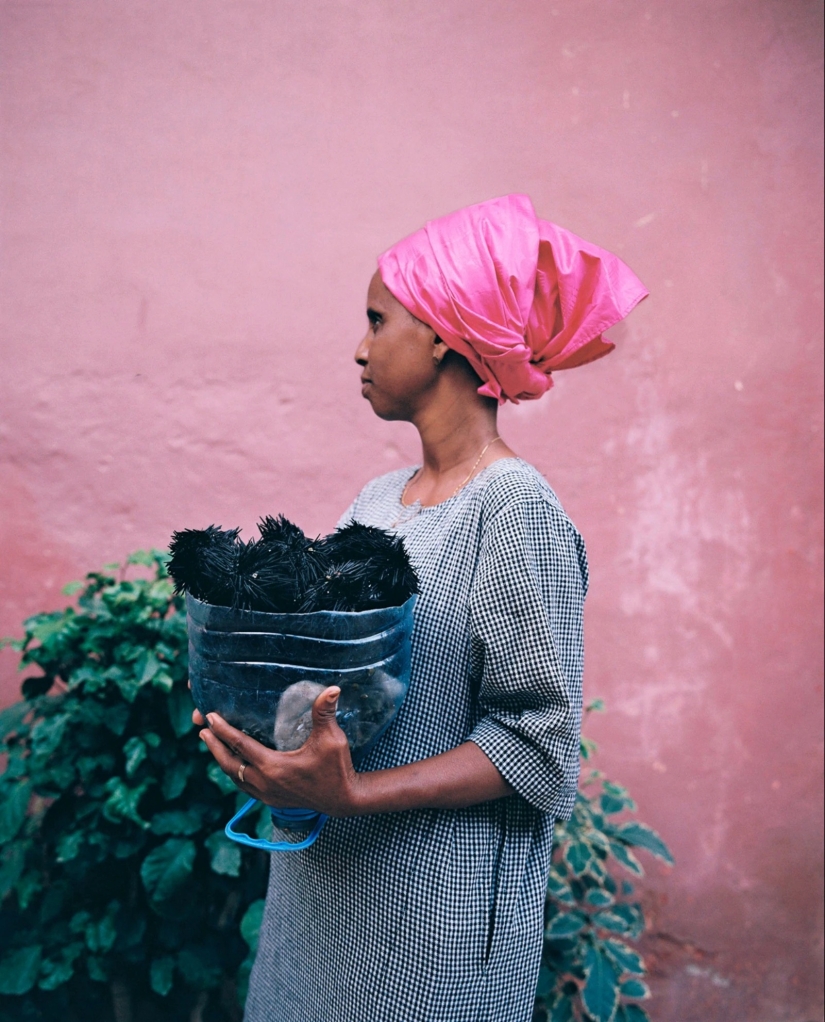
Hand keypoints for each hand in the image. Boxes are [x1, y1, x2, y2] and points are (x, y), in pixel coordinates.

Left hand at [196, 686, 363, 816]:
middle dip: (213, 746)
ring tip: (212, 744)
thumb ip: (325, 713)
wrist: (343, 799)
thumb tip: (331, 688)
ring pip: (234, 777)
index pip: (240, 745)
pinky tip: (233, 765)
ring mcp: (266, 794)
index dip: (223, 730)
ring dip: (221, 760)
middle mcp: (264, 782)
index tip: (209, 717)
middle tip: (201, 729)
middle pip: (228, 763)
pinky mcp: (271, 799)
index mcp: (273, 767)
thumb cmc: (336, 768)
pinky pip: (243, 786)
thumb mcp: (331, 739)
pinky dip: (234, 773)